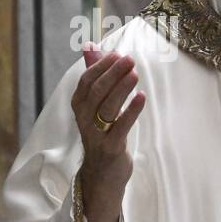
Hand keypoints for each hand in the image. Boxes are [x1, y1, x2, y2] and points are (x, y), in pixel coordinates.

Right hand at [72, 43, 145, 221]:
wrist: (102, 175)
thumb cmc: (101, 135)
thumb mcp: (96, 106)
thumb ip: (94, 76)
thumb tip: (89, 46)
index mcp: (79, 107)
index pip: (86, 82)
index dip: (100, 67)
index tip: (116, 54)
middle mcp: (84, 120)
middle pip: (96, 92)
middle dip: (112, 74)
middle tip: (129, 60)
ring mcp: (96, 135)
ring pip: (107, 108)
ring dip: (121, 89)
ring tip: (135, 74)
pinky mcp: (110, 148)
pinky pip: (121, 127)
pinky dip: (131, 111)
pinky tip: (142, 97)